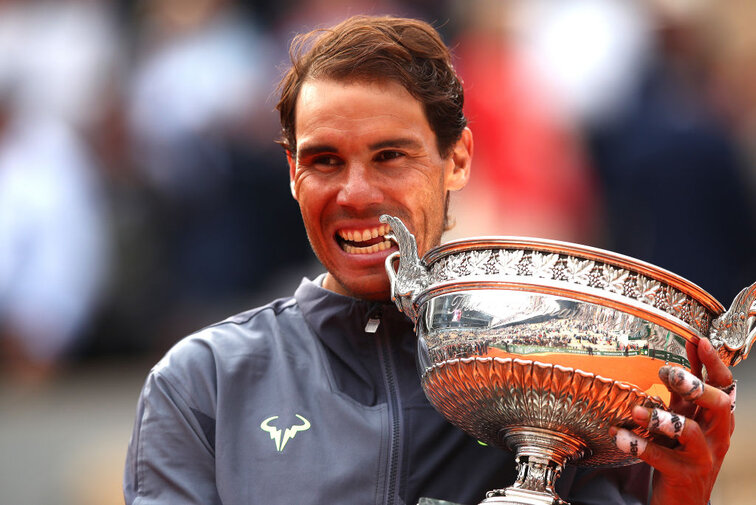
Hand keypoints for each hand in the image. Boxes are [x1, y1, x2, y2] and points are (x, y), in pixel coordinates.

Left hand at [610, 337, 735, 504]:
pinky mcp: (682, 476)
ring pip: (690, 433)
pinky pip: (662, 459)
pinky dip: (639, 445)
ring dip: (661, 417)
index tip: (699, 341)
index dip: (714, 364)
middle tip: (669, 372)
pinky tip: (618, 436)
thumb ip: (684, 392)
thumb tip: (681, 356)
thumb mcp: (685, 419)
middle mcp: (715, 437)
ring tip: (635, 409)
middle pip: (720, 406)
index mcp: (716, 420)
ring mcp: (701, 458)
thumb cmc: (682, 454)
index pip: (724, 387)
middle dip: (695, 386)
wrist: (683, 503)